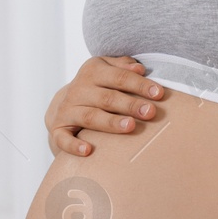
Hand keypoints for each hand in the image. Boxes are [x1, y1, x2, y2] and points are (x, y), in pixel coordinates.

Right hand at [46, 56, 164, 156]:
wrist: (64, 103)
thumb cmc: (98, 87)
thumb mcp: (109, 70)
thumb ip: (124, 67)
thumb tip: (140, 69)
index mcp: (93, 71)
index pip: (120, 77)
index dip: (140, 85)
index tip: (159, 94)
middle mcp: (79, 89)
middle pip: (108, 97)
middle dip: (130, 105)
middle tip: (150, 112)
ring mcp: (67, 109)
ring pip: (91, 116)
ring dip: (110, 122)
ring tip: (130, 126)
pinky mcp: (58, 128)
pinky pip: (63, 138)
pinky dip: (73, 145)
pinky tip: (88, 151)